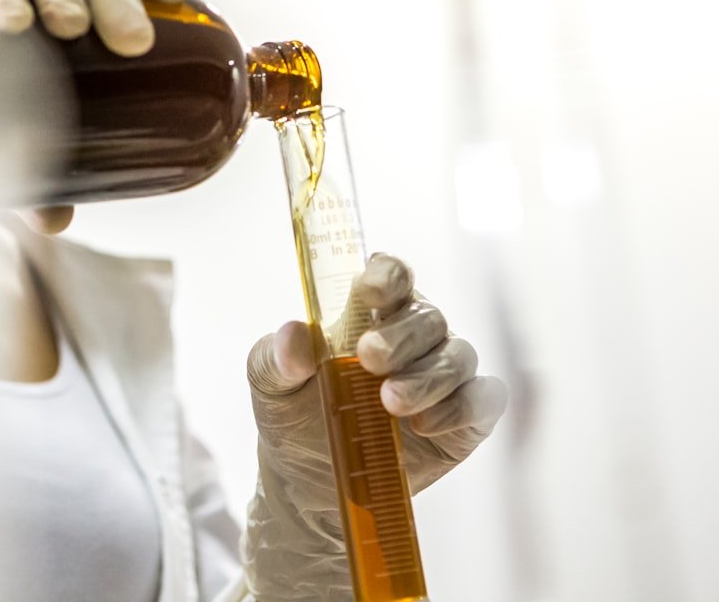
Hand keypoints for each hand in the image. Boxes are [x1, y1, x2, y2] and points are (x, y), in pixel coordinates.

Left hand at [241, 254, 506, 597]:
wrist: (307, 480)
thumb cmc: (293, 414)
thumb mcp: (270, 384)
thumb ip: (277, 356)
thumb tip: (293, 333)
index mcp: (369, 312)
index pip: (392, 275)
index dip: (387, 276)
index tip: (369, 292)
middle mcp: (413, 335)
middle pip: (428, 316)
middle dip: (402, 336)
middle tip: (369, 360)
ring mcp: (443, 375)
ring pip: (459, 356)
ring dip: (427, 377)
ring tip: (390, 403)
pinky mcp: (465, 417)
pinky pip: (484, 399)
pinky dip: (461, 408)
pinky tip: (424, 425)